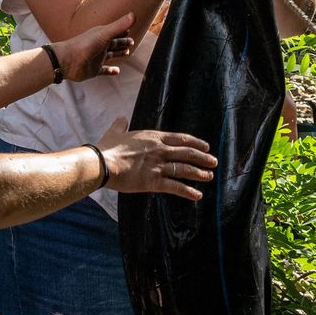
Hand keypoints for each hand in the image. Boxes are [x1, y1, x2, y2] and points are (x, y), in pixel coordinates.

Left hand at [48, 16, 136, 82]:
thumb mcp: (104, 33)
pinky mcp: (94, 70)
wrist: (67, 60)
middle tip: (132, 41)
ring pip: (110, 55)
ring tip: (127, 53)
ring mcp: (97, 58)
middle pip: (114, 43)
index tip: (130, 28)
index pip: (115, 32)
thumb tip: (134, 15)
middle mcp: (99, 46)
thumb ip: (119, 25)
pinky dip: (111, 71)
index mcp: (101, 36)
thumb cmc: (85, 44)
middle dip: (122, 42)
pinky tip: (117, 71)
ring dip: (118, 54)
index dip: (122, 30)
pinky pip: (104, 70)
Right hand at [95, 118, 215, 200]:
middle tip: (213, 162)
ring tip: (209, 176)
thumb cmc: (107, 149)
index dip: (195, 143)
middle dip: (203, 158)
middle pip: (188, 153)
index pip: (181, 139)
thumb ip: (121, 125)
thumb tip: (121, 118)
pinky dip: (188, 191)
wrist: (102, 163)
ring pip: (185, 169)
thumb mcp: (115, 133)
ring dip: (199, 173)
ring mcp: (158, 166)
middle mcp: (160, 150)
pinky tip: (197, 195)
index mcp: (153, 137)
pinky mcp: (154, 182)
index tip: (205, 146)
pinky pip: (175, 187)